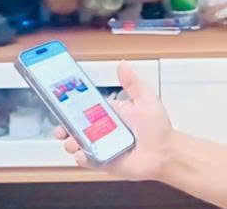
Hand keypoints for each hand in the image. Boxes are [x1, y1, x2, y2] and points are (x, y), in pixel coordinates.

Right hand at [54, 60, 174, 180]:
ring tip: (73, 142)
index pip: (85, 109)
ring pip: (78, 144)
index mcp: (110, 113)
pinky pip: (87, 161)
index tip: (61, 105)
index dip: (71, 107)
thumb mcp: (146, 100)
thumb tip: (123, 64)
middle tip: (61, 129)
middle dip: (64, 128)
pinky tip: (83, 154)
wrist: (165, 154)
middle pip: (76, 127)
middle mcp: (103, 130)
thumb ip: (132, 83)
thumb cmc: (158, 128)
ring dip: (71, 143)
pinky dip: (82, 158)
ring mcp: (102, 146)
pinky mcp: (104, 162)